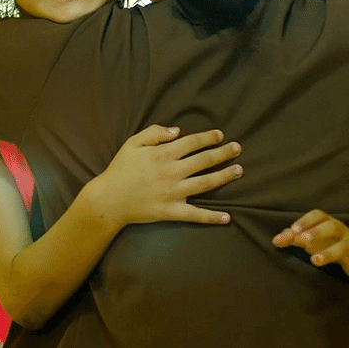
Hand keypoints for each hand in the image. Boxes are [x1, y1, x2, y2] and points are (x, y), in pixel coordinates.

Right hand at [86, 124, 242, 228]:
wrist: (109, 200)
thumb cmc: (120, 169)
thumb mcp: (133, 143)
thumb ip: (154, 133)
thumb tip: (177, 131)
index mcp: (164, 154)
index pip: (192, 142)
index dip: (208, 137)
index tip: (220, 135)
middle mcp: (172, 172)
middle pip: (204, 160)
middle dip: (223, 153)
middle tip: (237, 148)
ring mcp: (174, 193)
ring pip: (206, 183)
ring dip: (225, 176)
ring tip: (239, 170)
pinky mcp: (172, 211)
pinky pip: (195, 214)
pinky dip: (212, 217)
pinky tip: (227, 217)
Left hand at [272, 210, 348, 278]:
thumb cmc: (329, 240)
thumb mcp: (313, 236)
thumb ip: (294, 237)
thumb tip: (275, 240)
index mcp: (327, 221)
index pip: (316, 216)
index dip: (305, 221)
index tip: (293, 230)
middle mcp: (340, 230)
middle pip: (330, 227)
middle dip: (316, 233)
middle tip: (302, 241)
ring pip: (342, 246)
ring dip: (328, 253)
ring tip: (315, 260)